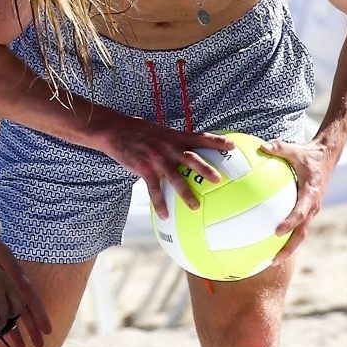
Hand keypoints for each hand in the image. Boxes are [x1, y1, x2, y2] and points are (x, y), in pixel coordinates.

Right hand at [98, 118, 234, 218]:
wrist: (115, 130)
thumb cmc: (138, 131)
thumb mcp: (160, 132)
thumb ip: (174, 141)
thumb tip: (185, 150)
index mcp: (175, 137)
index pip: (200, 138)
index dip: (217, 141)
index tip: (232, 146)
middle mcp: (169, 147)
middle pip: (192, 159)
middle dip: (206, 169)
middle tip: (219, 179)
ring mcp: (157, 159)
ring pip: (175, 178)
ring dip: (186, 193)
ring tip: (196, 206)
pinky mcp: (144, 169)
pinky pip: (154, 190)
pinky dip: (160, 204)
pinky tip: (165, 215)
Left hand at [258, 136, 333, 257]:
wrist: (326, 158)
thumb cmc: (308, 154)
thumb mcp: (295, 149)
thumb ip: (279, 148)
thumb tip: (261, 146)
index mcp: (310, 194)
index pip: (301, 212)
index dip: (290, 223)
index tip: (277, 231)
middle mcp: (312, 206)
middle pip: (301, 233)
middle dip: (289, 248)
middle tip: (274, 260)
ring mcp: (311, 211)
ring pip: (300, 234)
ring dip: (288, 248)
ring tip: (270, 261)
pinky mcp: (307, 211)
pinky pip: (296, 227)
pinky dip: (286, 236)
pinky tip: (267, 242)